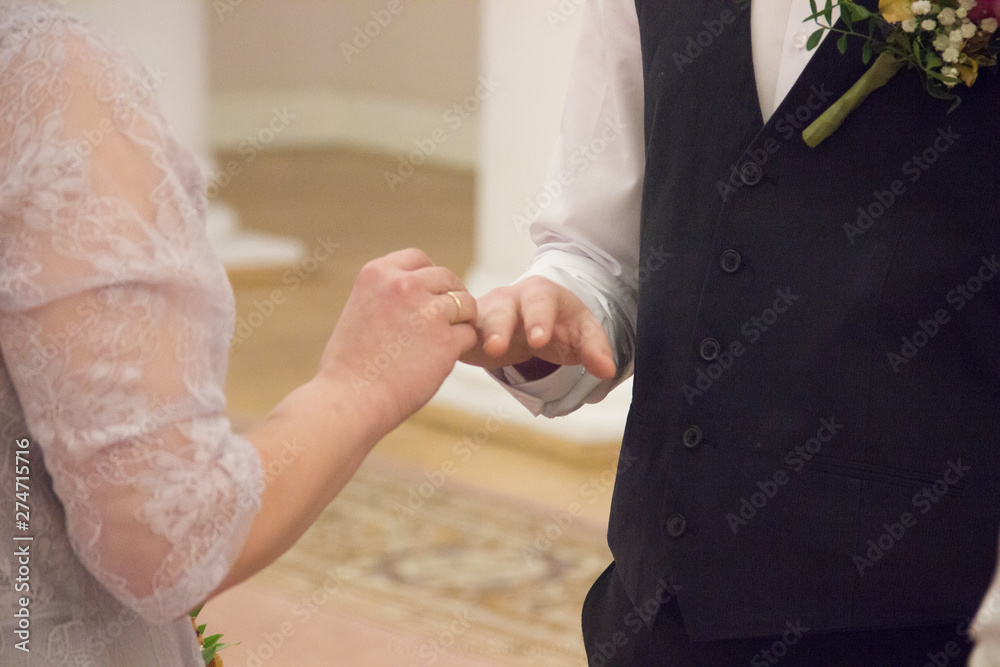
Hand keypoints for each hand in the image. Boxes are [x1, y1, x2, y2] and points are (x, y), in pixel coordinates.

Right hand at [318, 249, 476, 435]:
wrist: (350, 400)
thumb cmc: (349, 366)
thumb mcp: (360, 311)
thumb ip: (386, 296)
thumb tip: (414, 292)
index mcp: (378, 274)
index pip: (418, 259)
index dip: (429, 277)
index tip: (429, 295)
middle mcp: (404, 285)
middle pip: (446, 277)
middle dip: (451, 296)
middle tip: (447, 321)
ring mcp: (427, 311)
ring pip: (465, 303)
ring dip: (462, 320)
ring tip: (447, 341)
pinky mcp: (446, 340)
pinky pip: (470, 334)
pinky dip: (463, 346)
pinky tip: (444, 359)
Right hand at [462, 276, 615, 380]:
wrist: (529, 320)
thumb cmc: (559, 325)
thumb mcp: (579, 333)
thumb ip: (594, 350)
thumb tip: (607, 370)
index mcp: (542, 295)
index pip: (543, 305)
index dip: (540, 321)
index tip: (540, 340)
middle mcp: (511, 299)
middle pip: (505, 309)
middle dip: (502, 326)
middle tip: (498, 346)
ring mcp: (486, 314)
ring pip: (478, 321)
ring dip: (480, 336)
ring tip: (483, 351)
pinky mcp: (469, 331)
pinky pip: (457, 333)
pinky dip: (451, 341)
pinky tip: (444, 351)